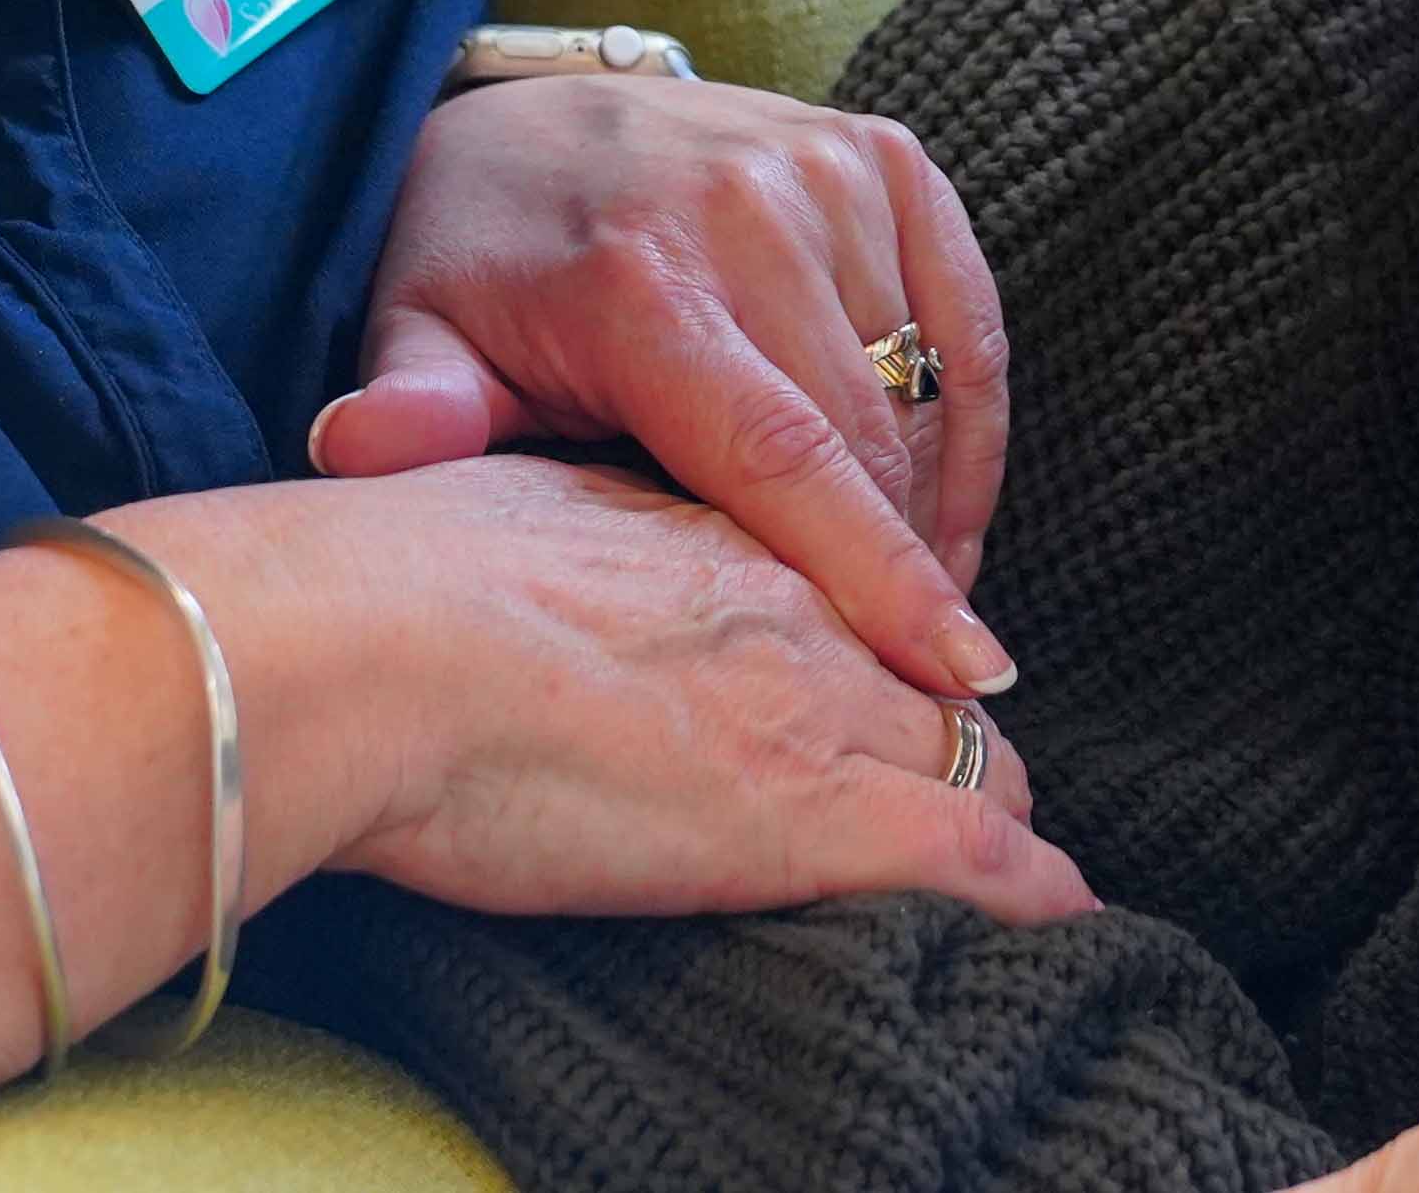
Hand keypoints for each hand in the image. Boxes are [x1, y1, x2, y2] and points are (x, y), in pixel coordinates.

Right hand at [176, 453, 1091, 925]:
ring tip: (1025, 861)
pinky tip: (1059, 910)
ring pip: (962, 755)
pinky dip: (1024, 886)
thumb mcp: (479, 508)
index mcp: (713, 527)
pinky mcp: (814, 814)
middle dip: (949, 724)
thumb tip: (515, 530)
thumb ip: (537, 527)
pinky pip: (970, 854)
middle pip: (920, 667)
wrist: (359, 648)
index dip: (878, 629)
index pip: (843, 573)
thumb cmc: (374, 583)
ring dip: (992, 805)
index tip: (897, 667)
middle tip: (964, 779)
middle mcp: (791, 602)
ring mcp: (814, 706)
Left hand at [309, 66, 1014, 698]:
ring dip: (936, 498)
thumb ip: (412, 410)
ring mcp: (827, 171)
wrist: (528, 117)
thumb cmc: (476, 268)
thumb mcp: (419, 342)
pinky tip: (947, 496)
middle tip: (903, 672)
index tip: (954, 675)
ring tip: (914, 591)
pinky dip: (969, 417)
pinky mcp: (885, 154)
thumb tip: (356, 447)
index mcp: (640, 284)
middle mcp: (748, 208)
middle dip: (905, 565)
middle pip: (872, 436)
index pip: (784, 456)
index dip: (879, 575)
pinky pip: (967, 314)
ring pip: (928, 384)